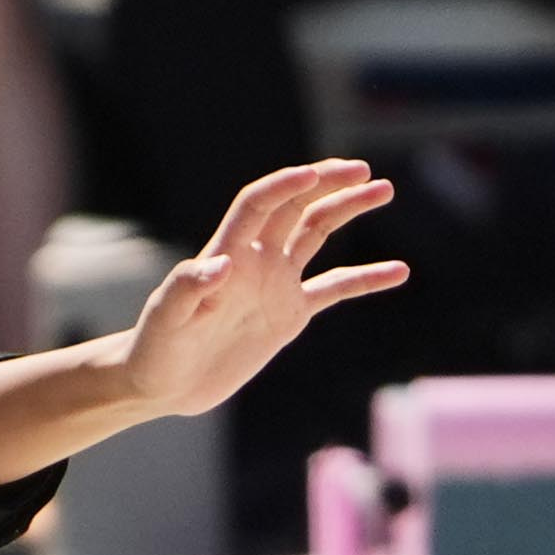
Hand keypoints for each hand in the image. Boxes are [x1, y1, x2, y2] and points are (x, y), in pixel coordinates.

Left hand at [117, 159, 406, 421]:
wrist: (161, 384)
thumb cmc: (155, 348)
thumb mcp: (167, 320)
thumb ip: (188, 290)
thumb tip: (218, 265)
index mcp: (226, 253)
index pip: (259, 205)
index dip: (284, 186)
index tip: (315, 173)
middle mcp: (254, 260)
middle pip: (295, 208)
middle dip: (328, 184)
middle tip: (364, 170)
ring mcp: (274, 284)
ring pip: (317, 234)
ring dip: (347, 209)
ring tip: (384, 189)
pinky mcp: (288, 313)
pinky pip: (334, 289)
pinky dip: (365, 278)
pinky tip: (399, 270)